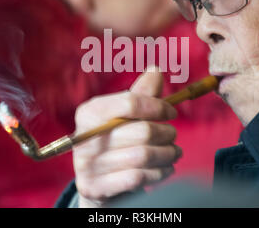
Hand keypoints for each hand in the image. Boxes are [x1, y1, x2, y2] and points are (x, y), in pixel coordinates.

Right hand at [73, 69, 181, 207]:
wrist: (95, 182)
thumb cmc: (114, 142)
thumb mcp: (123, 116)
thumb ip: (140, 94)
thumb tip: (156, 69)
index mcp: (89, 112)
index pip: (130, 102)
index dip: (157, 106)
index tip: (171, 112)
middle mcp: (85, 137)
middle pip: (142, 131)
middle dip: (166, 133)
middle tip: (173, 135)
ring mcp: (87, 165)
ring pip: (144, 156)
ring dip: (167, 154)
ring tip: (174, 152)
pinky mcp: (94, 187)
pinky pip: (138, 177)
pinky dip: (159, 173)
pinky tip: (165, 169)